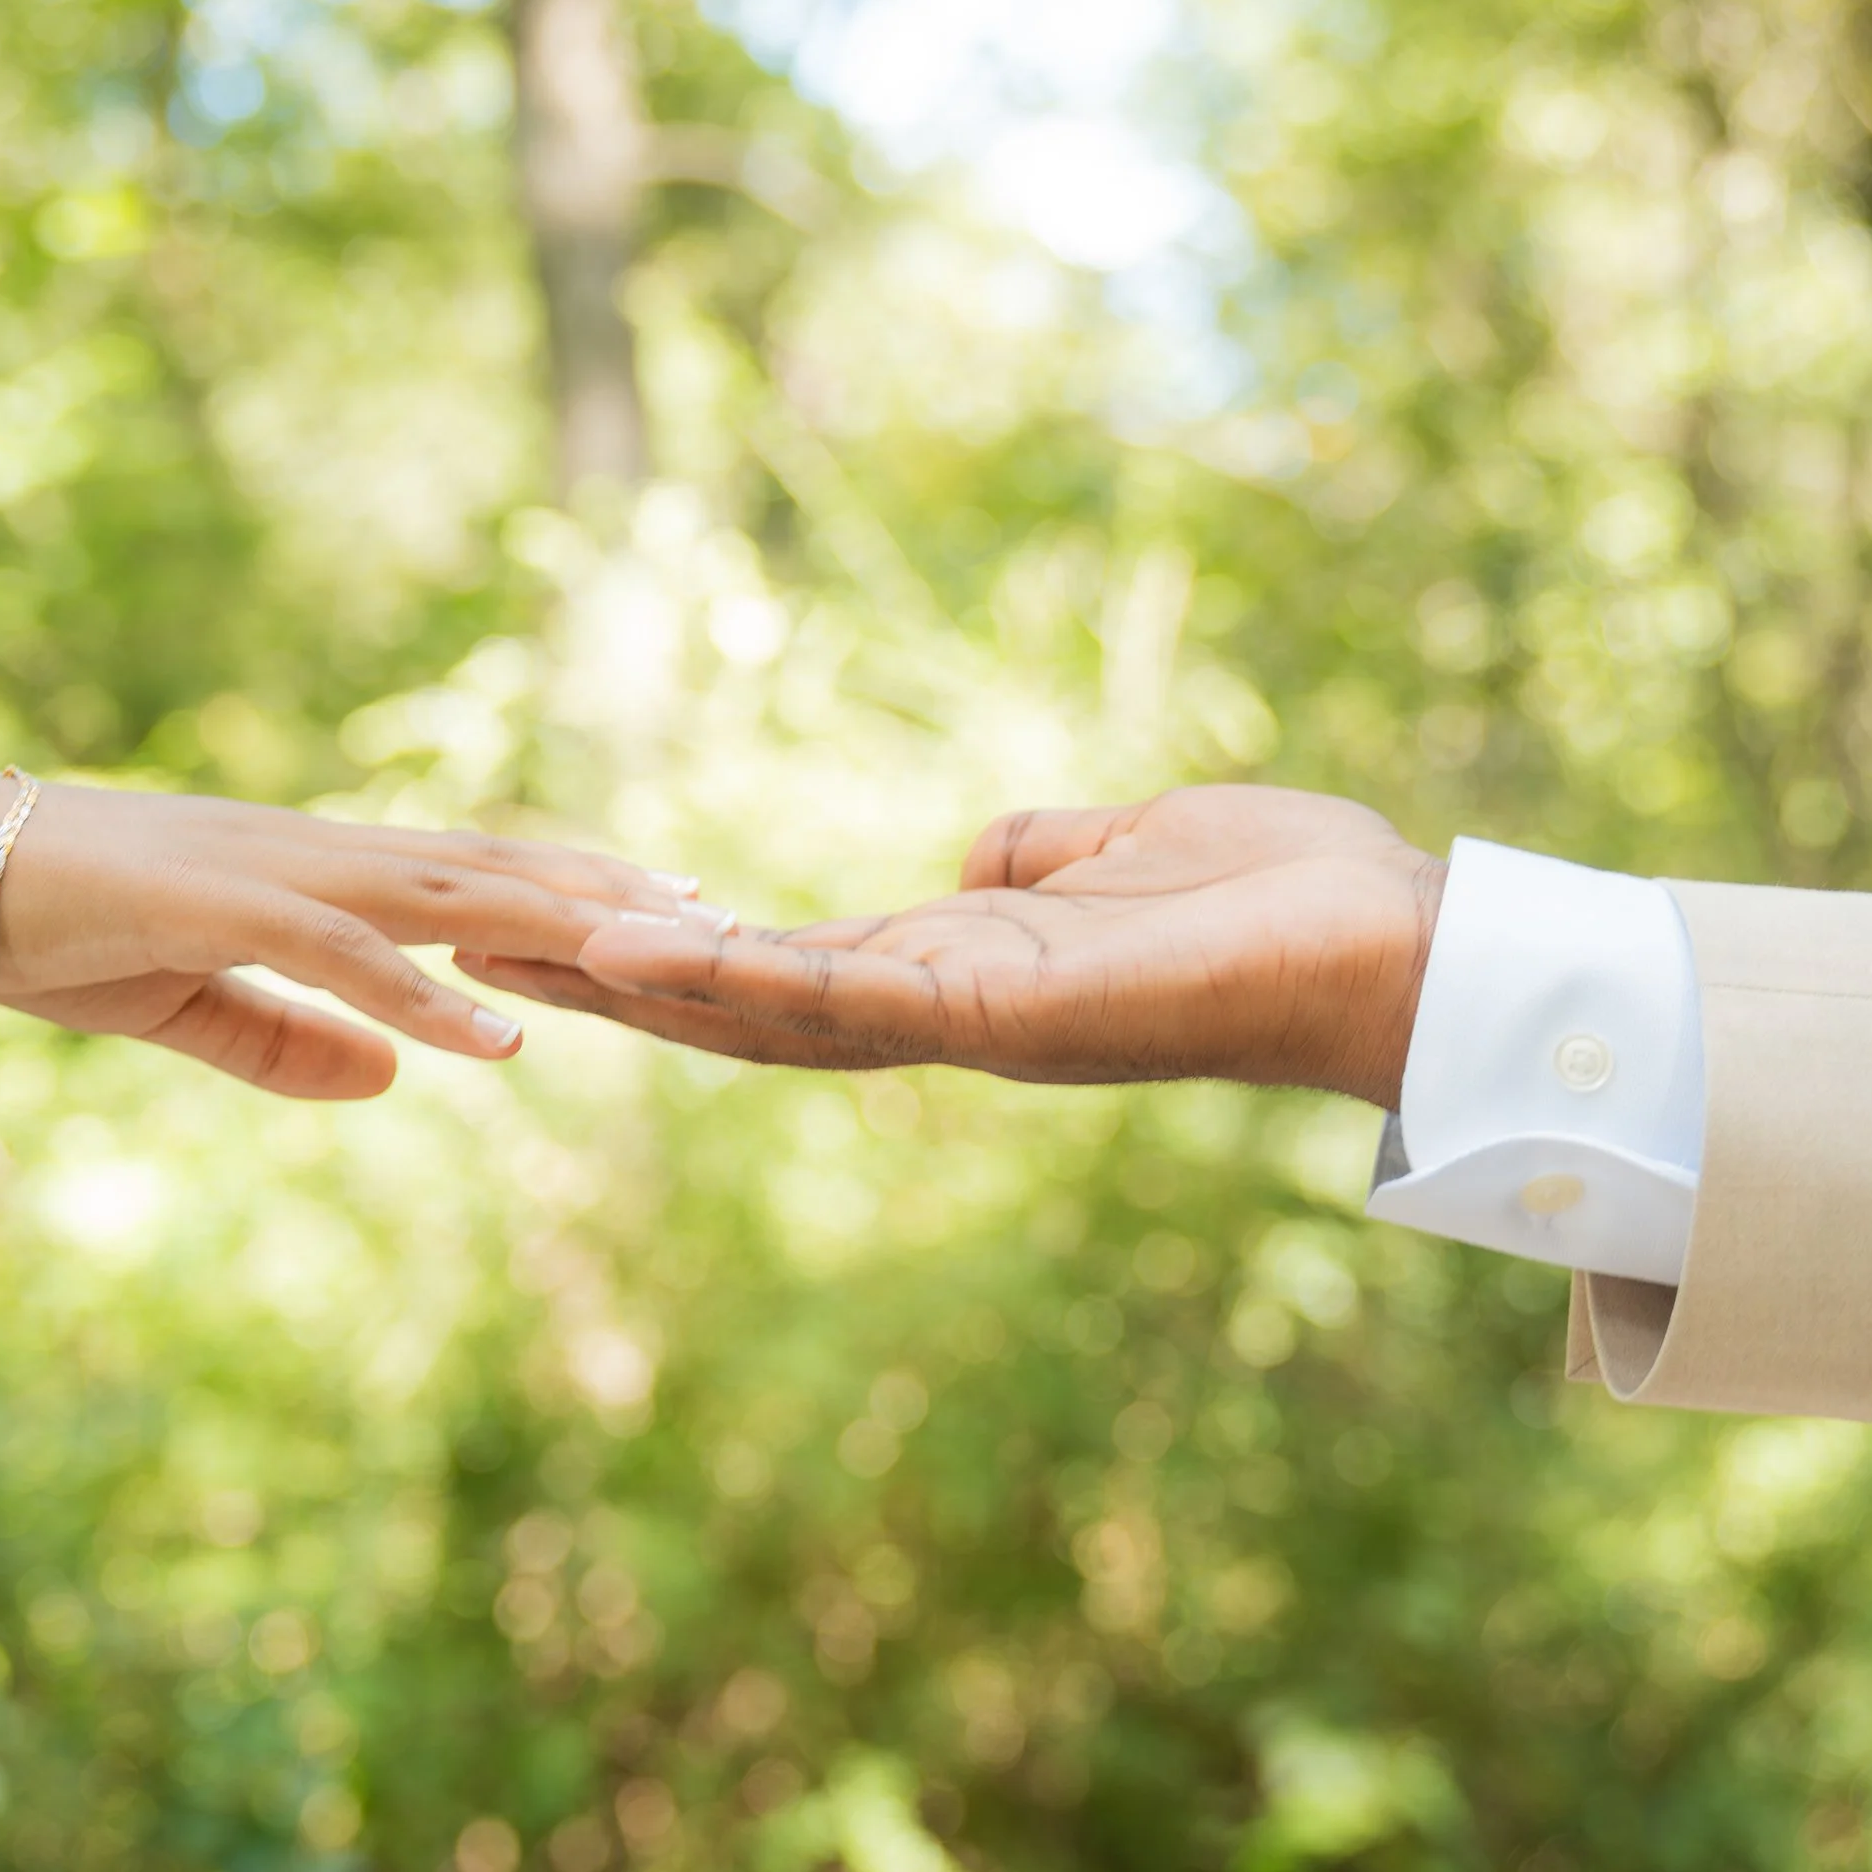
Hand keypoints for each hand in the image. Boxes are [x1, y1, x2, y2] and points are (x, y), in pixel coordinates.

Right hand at [0, 777, 718, 1100]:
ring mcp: (270, 874)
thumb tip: (390, 1077)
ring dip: (545, 922)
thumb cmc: (48, 931)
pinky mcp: (220, 911)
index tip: (656, 901)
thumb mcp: (182, 1004)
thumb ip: (284, 1039)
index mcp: (306, 875)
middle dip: (595, 886)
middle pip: (482, 865)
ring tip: (644, 952)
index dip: (561, 883)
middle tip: (710, 911)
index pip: (461, 871)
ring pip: (440, 892)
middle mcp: (308, 857)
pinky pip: (343, 956)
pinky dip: (425, 994)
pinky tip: (497, 1035)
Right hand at [459, 785, 1444, 1109]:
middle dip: (611, 985)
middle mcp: (952, 1014)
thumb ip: (1041, 857)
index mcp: (973, 975)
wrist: (1397, 947)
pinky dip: (731, 980)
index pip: (793, 969)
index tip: (566, 930)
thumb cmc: (1288, 896)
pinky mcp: (1000, 1012)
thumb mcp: (1131, 849)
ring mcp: (968, 1022)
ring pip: (762, 1012)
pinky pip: (838, 993)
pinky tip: (635, 956)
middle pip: (744, 1009)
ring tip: (508, 949)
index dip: (677, 958)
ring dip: (633, 987)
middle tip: (474, 949)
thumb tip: (978, 857)